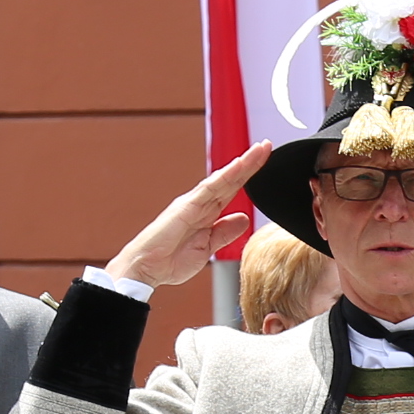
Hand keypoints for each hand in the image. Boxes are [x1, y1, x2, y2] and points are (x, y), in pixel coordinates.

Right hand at [105, 144, 273, 288]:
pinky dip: (225, 176)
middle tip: (266, 146)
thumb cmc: (170, 259)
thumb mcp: (208, 246)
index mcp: (206, 212)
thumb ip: (225, 232)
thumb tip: (244, 219)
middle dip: (249, 163)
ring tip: (259, 150)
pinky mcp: (186, 207)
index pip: (232, 189)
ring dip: (241, 164)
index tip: (264, 162)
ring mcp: (193, 202)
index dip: (248, 176)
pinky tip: (239, 166)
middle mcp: (200, 203)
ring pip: (222, 179)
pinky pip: (209, 188)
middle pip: (230, 179)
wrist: (146, 267)